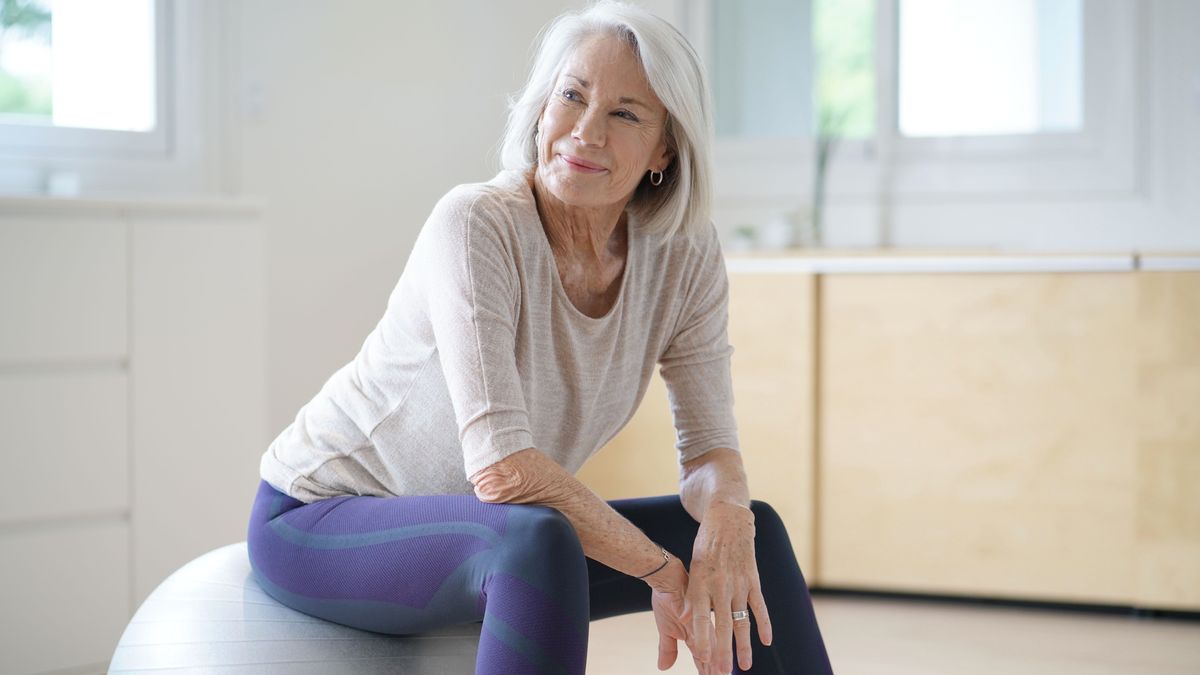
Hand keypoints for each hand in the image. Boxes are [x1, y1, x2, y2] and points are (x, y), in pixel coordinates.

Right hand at [647, 558, 721, 673]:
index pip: (702, 658)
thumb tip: (663, 668)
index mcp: (695, 634)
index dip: (706, 671)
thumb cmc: (666, 601)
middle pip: (710, 655)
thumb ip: (667, 648)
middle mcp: (702, 630)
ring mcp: (702, 620)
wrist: (666, 578)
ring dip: (714, 661)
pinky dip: (704, 643)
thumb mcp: (665, 629)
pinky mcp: (699, 610)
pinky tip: (705, 655)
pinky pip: (703, 630)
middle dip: (714, 669)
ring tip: (719, 673)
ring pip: (711, 645)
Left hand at [686, 502, 772, 672]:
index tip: (700, 658)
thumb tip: (688, 620)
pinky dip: (764, 624)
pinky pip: (759, 607)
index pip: (701, 617)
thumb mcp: (693, 567)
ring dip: (743, 646)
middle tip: (720, 673)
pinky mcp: (753, 580)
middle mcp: (720, 585)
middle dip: (722, 652)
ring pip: (741, 621)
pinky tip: (767, 642)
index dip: (701, 638)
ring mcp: (739, 583)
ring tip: (744, 667)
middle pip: (722, 626)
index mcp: (701, 582)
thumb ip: (694, 595)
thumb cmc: (705, 545)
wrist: (727, 519)